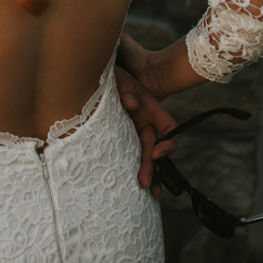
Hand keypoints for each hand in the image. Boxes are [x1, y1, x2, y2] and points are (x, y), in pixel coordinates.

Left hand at [114, 64, 177, 195]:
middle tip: (144, 183)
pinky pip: (123, 152)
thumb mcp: (120, 76)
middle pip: (152, 148)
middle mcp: (143, 122)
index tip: (156, 152)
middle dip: (150, 167)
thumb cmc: (112, 72)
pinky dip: (126, 166)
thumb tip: (132, 104)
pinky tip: (124, 182)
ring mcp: (129, 129)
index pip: (170, 129)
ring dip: (144, 173)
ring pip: (140, 154)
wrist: (92, 70)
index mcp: (150, 110)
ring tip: (143, 192)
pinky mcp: (114, 134)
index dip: (169, 142)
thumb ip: (127, 88)